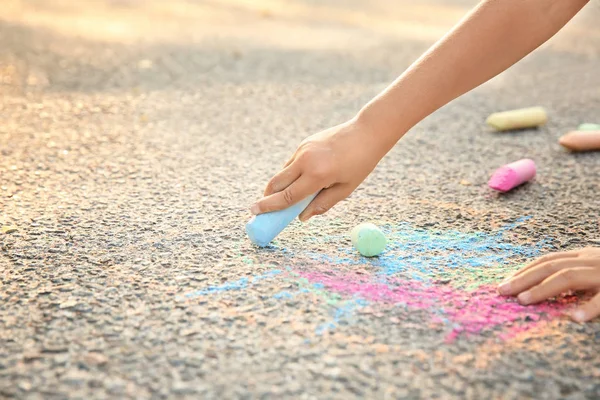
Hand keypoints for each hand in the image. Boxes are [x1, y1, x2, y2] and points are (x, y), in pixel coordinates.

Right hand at [250, 117, 386, 220]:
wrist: (366, 132)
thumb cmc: (360, 164)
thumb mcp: (345, 189)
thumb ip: (322, 204)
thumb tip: (302, 217)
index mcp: (317, 175)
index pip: (287, 196)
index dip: (269, 206)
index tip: (254, 212)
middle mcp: (305, 161)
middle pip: (276, 183)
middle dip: (267, 197)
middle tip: (262, 209)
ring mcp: (303, 150)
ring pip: (283, 172)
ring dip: (280, 186)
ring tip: (286, 197)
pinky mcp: (304, 143)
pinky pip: (292, 163)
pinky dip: (291, 174)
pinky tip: (301, 179)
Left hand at [498, 247, 599, 321]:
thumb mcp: (594, 274)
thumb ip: (574, 279)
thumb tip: (541, 289)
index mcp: (584, 257)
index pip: (548, 261)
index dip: (524, 271)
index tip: (504, 283)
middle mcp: (592, 261)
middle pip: (551, 267)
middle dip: (523, 278)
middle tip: (501, 291)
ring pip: (568, 277)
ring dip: (542, 288)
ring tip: (522, 300)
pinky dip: (588, 307)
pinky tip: (574, 318)